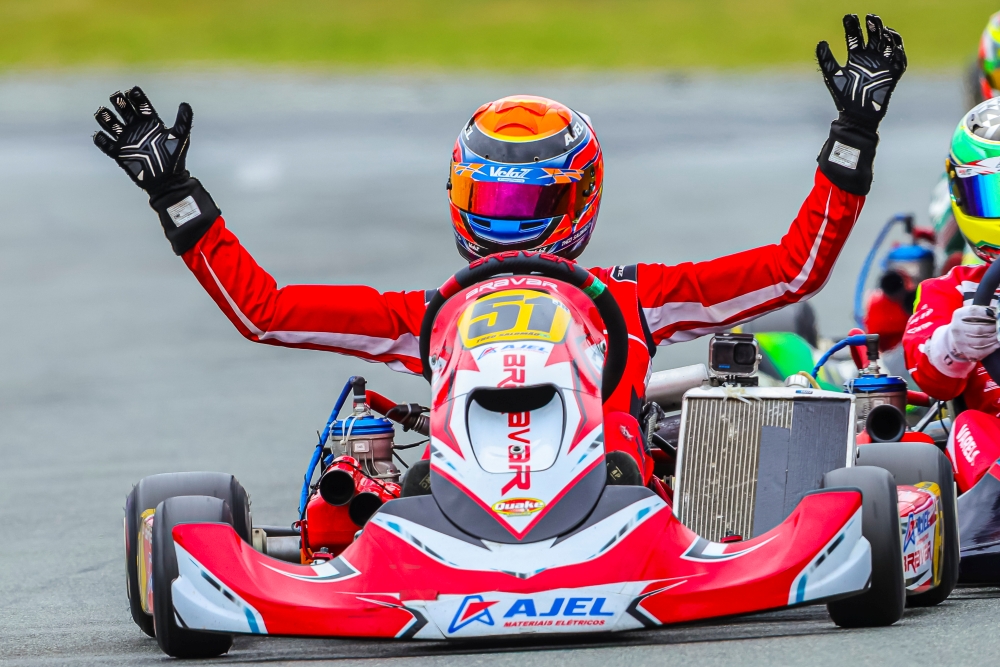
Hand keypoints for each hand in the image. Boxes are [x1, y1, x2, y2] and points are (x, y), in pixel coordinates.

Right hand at [93, 87, 192, 194]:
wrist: (167, 180)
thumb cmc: (174, 157)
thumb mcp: (180, 137)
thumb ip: (183, 121)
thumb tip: (185, 105)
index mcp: (150, 123)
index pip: (142, 106)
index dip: (137, 98)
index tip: (132, 90)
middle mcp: (137, 129)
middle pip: (125, 112)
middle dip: (120, 103)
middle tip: (116, 96)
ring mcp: (127, 141)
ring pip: (112, 126)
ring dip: (106, 119)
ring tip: (102, 112)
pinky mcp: (120, 154)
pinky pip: (106, 145)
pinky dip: (101, 140)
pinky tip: (100, 135)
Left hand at [817, 14, 906, 130]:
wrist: (857, 115)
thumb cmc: (844, 97)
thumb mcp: (833, 76)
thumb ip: (826, 60)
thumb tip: (820, 42)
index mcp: (856, 57)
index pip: (855, 37)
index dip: (853, 26)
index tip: (849, 16)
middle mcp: (870, 58)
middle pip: (874, 36)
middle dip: (873, 25)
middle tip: (869, 17)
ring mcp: (882, 64)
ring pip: (887, 43)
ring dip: (886, 33)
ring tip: (881, 27)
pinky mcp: (893, 72)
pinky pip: (899, 57)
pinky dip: (897, 48)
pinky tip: (892, 40)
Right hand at [945, 305, 999, 362]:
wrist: (956, 335)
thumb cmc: (969, 322)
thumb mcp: (973, 314)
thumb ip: (985, 312)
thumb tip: (997, 314)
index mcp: (959, 315)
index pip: (975, 312)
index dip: (989, 313)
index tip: (997, 315)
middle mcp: (957, 328)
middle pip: (979, 329)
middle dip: (994, 328)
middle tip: (999, 327)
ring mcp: (959, 341)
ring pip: (981, 341)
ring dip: (994, 338)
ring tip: (998, 334)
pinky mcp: (964, 351)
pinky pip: (981, 351)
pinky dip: (992, 347)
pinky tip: (997, 343)